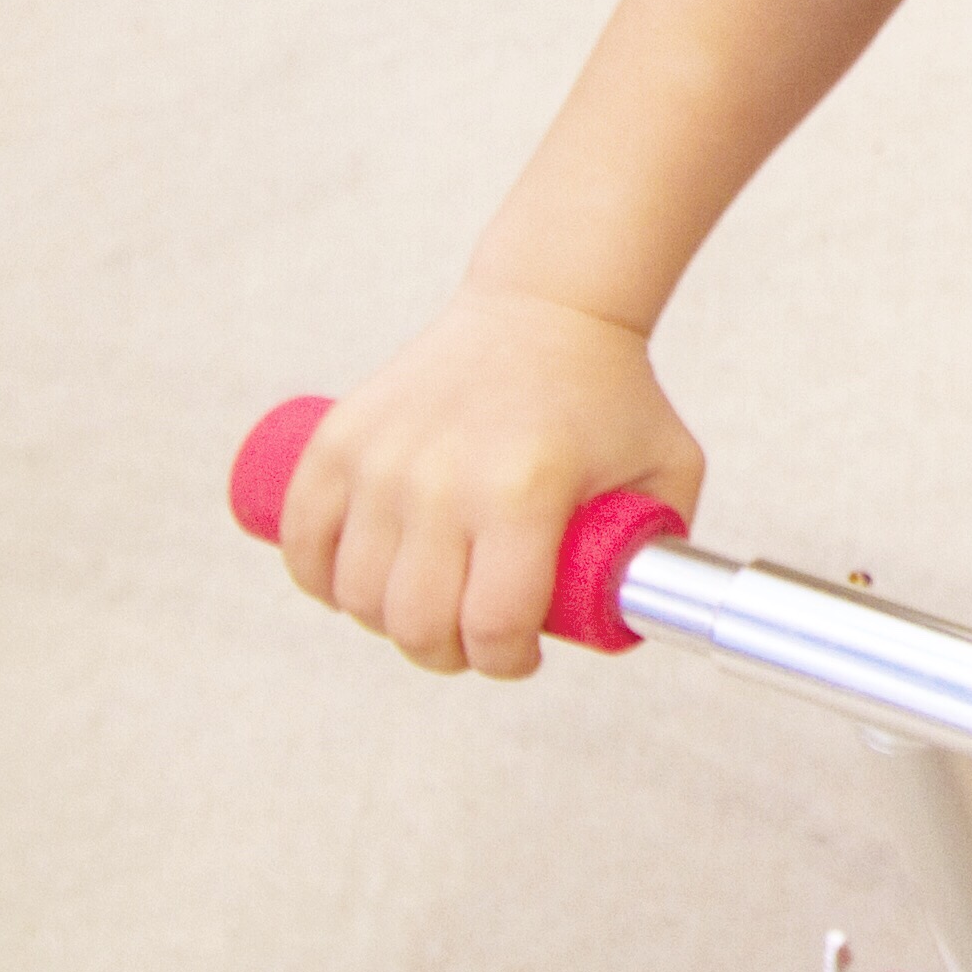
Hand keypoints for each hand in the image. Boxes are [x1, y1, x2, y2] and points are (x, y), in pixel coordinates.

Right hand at [275, 288, 700, 677]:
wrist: (543, 309)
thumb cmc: (608, 397)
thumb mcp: (669, 471)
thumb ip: (663, 554)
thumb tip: (633, 624)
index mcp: (526, 492)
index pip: (494, 625)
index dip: (507, 662)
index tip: (521, 655)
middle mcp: (445, 479)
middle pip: (416, 623)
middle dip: (447, 654)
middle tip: (471, 638)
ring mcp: (382, 459)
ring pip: (355, 595)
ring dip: (386, 621)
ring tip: (424, 604)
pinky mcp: (338, 440)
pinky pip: (302, 541)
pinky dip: (319, 579)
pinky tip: (356, 582)